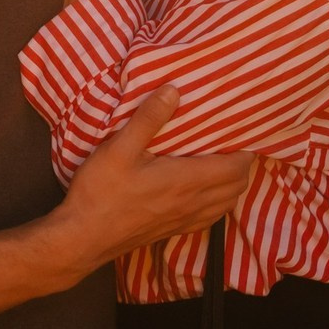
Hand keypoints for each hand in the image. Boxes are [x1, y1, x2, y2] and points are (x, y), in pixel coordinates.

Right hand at [51, 86, 251, 275]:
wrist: (83, 238)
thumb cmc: (101, 192)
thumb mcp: (119, 148)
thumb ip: (148, 119)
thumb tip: (173, 91)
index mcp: (185, 181)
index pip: (234, 167)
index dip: (245, 149)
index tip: (242, 129)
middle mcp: (193, 203)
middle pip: (237, 186)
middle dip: (242, 163)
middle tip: (231, 140)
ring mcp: (185, 220)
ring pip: (227, 203)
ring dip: (232, 183)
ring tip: (222, 161)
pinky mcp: (174, 230)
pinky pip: (211, 217)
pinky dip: (219, 201)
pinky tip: (204, 190)